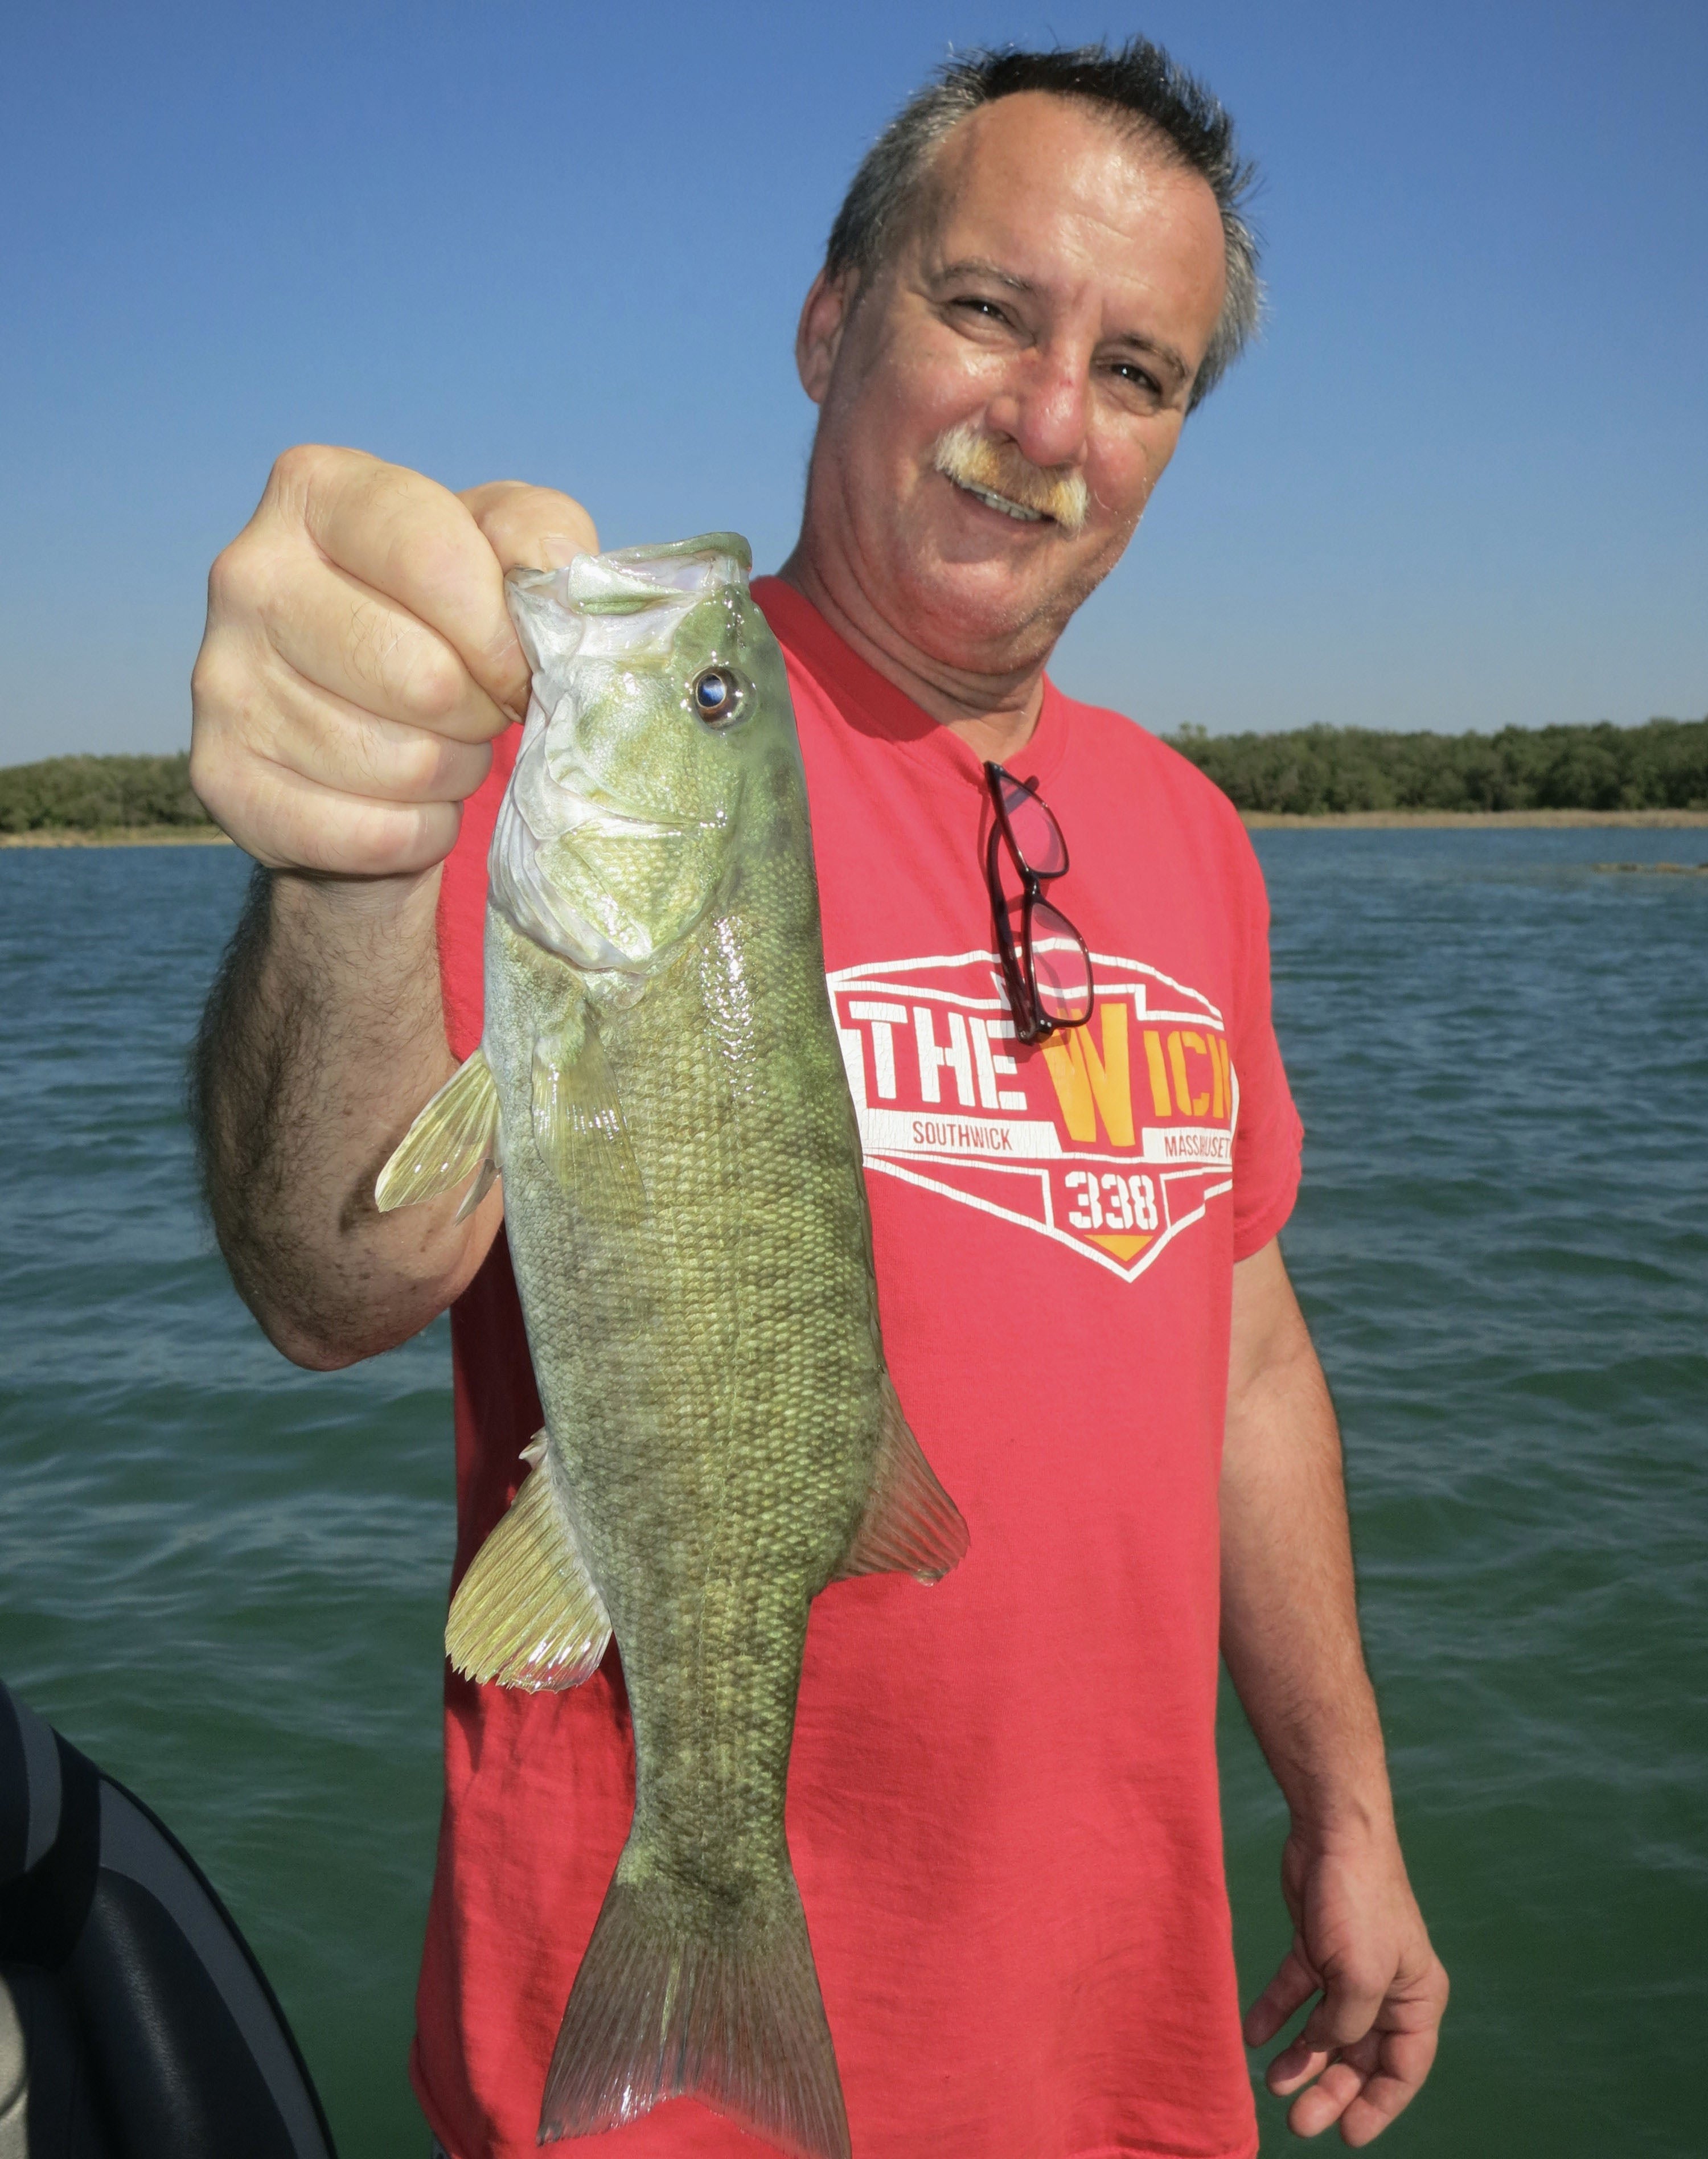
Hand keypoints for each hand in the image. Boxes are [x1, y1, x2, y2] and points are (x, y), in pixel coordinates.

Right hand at [190, 447, 596, 874]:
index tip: (521, 664)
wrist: (364, 728)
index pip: (433, 559)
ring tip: (442, 748)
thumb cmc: (445, 622)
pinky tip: (409, 804)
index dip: (503, 634)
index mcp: (315, 491)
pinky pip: (375, 834)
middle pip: (423, 677)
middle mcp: (248, 575)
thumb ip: (538, 531)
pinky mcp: (224, 780)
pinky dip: (420, 833)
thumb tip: (552, 563)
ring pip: (404, 763)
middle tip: (479, 710)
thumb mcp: (503, 551)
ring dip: (453, 773)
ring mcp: (222, 681)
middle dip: (480, 711)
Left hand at [1244, 1821, 1447, 2143]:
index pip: (1402, 2069)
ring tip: (1272, 2083)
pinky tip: (1253, 2034)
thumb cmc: (1360, 1903)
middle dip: (1331, 2089)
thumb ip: (1345, 2027)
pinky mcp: (1315, 1945)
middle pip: (1359, 2054)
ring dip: (1301, 2057)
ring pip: (1324, 2028)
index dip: (1377, 2107)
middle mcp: (1386, 1988)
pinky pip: (1294, 1990)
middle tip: (1297, 2120)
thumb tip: (1324, 2050)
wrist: (1332, 1832)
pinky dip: (1275, 2012)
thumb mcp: (1361, 1978)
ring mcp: (1349, 1967)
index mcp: (1416, 1998)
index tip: (1347, 2136)